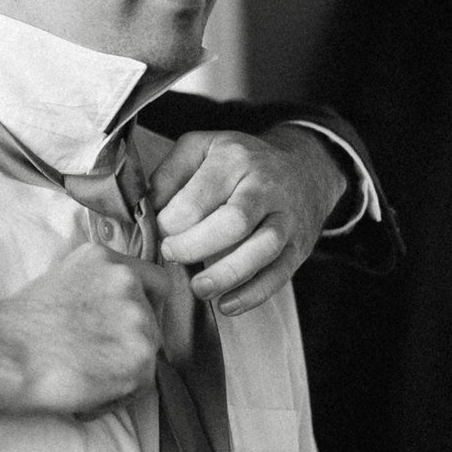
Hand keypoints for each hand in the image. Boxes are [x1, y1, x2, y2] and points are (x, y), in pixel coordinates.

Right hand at [0, 244, 171, 425]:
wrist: (5, 355)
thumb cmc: (19, 326)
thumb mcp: (61, 279)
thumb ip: (98, 284)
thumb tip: (116, 307)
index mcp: (107, 260)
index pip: (158, 281)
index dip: (146, 306)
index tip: (126, 326)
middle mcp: (129, 284)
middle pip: (153, 322)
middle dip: (130, 342)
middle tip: (94, 359)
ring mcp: (138, 321)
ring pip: (148, 354)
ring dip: (124, 369)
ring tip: (86, 376)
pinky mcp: (141, 360)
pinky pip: (141, 385)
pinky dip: (118, 395)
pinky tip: (87, 392)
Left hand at [148, 125, 348, 315]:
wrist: (304, 167)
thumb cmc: (239, 161)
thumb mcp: (200, 147)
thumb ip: (169, 174)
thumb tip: (147, 210)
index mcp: (233, 160)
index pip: (197, 199)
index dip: (171, 223)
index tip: (160, 232)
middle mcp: (264, 187)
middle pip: (233, 223)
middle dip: (195, 246)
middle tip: (172, 256)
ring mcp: (285, 218)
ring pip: (261, 250)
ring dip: (226, 275)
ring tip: (199, 288)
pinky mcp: (298, 246)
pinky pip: (279, 274)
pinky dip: (253, 294)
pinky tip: (227, 305)